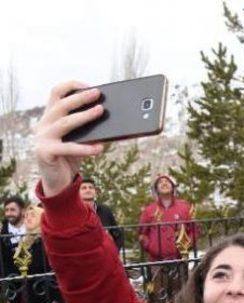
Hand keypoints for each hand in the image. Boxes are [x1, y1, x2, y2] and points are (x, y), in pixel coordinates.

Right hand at [34, 82, 104, 197]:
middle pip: (62, 105)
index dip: (71, 86)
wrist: (56, 182)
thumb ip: (87, 131)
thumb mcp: (78, 141)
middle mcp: (43, 124)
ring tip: (100, 111)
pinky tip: (100, 148)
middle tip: (98, 94)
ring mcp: (43, 138)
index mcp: (49, 117)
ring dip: (84, 116)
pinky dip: (85, 148)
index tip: (89, 86)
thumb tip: (108, 120)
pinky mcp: (45, 153)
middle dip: (81, 98)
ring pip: (65, 122)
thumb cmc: (69, 158)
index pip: (56, 93)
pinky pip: (69, 148)